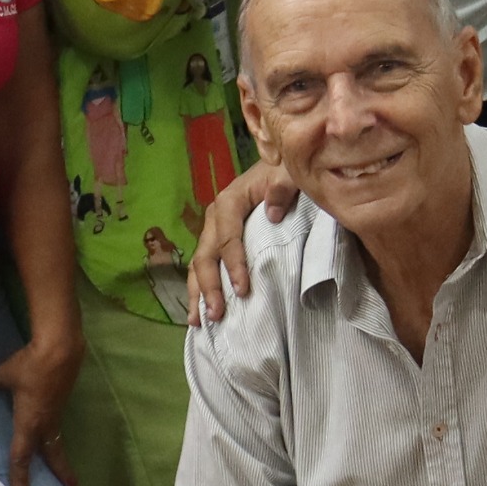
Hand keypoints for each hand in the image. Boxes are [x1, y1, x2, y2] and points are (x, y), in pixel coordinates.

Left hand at [0, 329, 84, 485]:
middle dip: (61, 471)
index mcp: (29, 422)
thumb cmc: (31, 366)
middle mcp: (45, 422)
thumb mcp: (7, 373)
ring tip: (66, 465)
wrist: (61, 349)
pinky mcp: (63, 400)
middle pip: (52, 453)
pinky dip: (56, 433)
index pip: (21, 456)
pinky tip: (54, 428)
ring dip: (61, 453)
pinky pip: (58, 423)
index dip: (20, 477)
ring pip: (57, 439)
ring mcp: (57, 412)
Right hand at [183, 155, 301, 322]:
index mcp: (230, 201)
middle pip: (206, 255)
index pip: (228, 238)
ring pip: (199, 264)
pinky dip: (200, 288)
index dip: (234, 265)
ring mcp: (214, 229)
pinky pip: (206, 265)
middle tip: (216, 314)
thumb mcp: (288, 172)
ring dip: (198, 292)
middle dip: (208, 287)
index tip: (243, 290)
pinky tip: (200, 310)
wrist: (280, 164)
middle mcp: (216, 217)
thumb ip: (282, 188)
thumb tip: (272, 214)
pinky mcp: (219, 239)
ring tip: (200, 321)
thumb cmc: (285, 171)